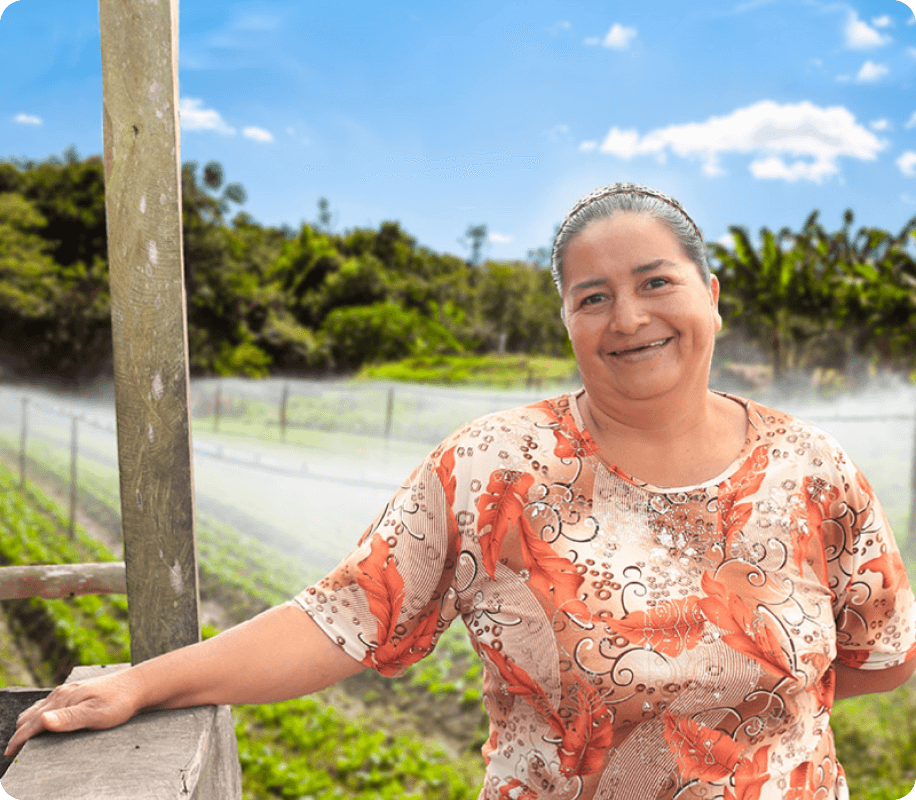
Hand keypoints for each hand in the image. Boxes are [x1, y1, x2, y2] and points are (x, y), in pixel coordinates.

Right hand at [4, 670, 143, 757]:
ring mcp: (69, 691)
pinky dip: (41, 714)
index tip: (9, 754)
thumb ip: (69, 718)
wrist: (139, 685)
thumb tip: (41, 720)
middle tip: (13, 751)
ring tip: (23, 737)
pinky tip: (46, 720)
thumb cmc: (120, 701)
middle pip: (31, 715)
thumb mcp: (96, 714)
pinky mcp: (77, 692)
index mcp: (63, 699)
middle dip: (20, 732)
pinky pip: (51, 704)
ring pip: (39, 708)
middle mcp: (62, 693)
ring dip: (29, 722)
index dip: (19, 739)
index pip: (33, 722)